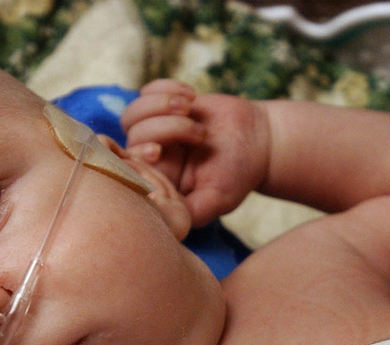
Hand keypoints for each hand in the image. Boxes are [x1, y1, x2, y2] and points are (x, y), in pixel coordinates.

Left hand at [120, 80, 269, 227]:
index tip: (158, 151)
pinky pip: (146, 91)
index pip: (130, 169)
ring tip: (190, 107)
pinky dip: (166, 87)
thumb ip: (191, 210)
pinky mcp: (162, 106)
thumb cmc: (240, 174)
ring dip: (161, 105)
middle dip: (165, 128)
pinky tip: (192, 96)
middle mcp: (152, 158)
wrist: (259, 141)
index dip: (136, 157)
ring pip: (133, 113)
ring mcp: (155, 130)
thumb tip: (160, 210)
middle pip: (134, 136)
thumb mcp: (219, 198)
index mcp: (160, 181)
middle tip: (200, 133)